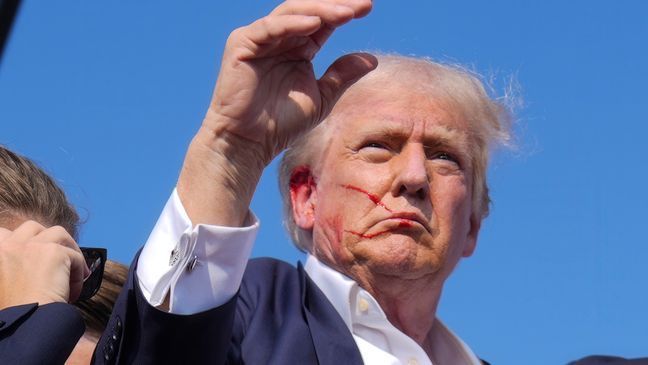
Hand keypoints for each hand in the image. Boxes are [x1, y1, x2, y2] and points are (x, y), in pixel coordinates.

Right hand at [0, 221, 89, 309]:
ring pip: (59, 233)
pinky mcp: (54, 252)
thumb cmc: (14, 314)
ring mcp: (31, 246)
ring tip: (73, 270)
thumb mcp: (5, 286)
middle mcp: (9, 245)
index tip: (35, 256)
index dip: (22, 242)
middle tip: (58, 259)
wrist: (25, 322)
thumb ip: (12, 269)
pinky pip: (75, 256)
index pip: (3, 233)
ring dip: (68, 250)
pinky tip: (74, 288)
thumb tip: (35, 268)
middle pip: (32, 227)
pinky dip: (78, 270)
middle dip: (48, 240)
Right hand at [206, 0, 375, 160]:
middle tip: (362, 4)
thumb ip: (342, 75)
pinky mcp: (242, 44)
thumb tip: (372, 59)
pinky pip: (270, 28)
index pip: (324, 21)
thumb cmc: (282, 124)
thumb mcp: (321, 98)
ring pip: (291, 13)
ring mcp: (259, 38)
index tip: (368, 8)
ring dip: (320, 10)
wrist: (250, 143)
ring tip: (346, 13)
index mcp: (298, 48)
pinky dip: (292, 24)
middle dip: (336, 5)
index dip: (345, 12)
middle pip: (310, 11)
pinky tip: (315, 24)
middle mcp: (279, 38)